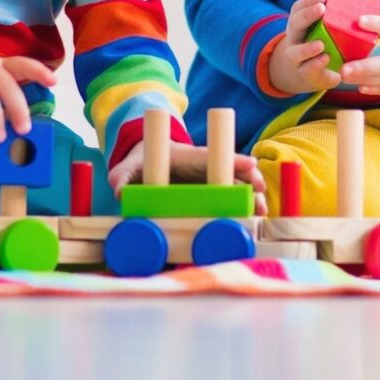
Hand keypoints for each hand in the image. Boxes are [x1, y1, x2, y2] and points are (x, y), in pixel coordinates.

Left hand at [107, 140, 268, 215]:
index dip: (232, 160)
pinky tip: (255, 222)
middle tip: (260, 194)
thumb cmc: (144, 163)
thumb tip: (118, 190)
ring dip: (253, 198)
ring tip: (262, 213)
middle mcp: (207, 168)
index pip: (213, 156)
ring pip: (240, 187)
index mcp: (190, 157)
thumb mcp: (131, 166)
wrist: (152, 162)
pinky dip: (246, 210)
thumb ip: (123, 175)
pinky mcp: (215, 196)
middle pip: (234, 171)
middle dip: (250, 180)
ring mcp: (214, 182)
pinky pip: (235, 201)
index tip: (250, 163)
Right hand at [266, 0, 341, 94]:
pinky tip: (326, 58)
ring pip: (295, 53)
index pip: (298, 8)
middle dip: (307, 16)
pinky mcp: (306, 74)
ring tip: (320, 44)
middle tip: (322, 8)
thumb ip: (318, 7)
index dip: (308, 0)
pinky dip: (315, 64)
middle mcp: (294, 39)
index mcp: (298, 23)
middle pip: (295, 24)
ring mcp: (297, 58)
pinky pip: (307, 70)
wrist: (309, 72)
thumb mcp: (318, 25)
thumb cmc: (317, 41)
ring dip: (307, 49)